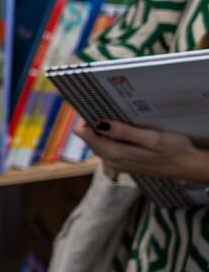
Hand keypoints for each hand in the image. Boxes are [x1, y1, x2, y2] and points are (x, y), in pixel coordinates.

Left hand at [73, 118, 208, 184]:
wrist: (188, 166)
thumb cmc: (174, 150)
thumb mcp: (152, 138)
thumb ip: (124, 132)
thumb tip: (98, 123)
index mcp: (114, 154)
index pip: (83, 134)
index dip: (85, 118)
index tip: (93, 105)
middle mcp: (110, 161)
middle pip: (89, 137)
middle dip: (94, 121)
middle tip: (108, 107)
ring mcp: (115, 163)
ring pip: (98, 141)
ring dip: (103, 128)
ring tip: (118, 116)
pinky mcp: (122, 162)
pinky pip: (108, 145)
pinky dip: (111, 135)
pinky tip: (124, 127)